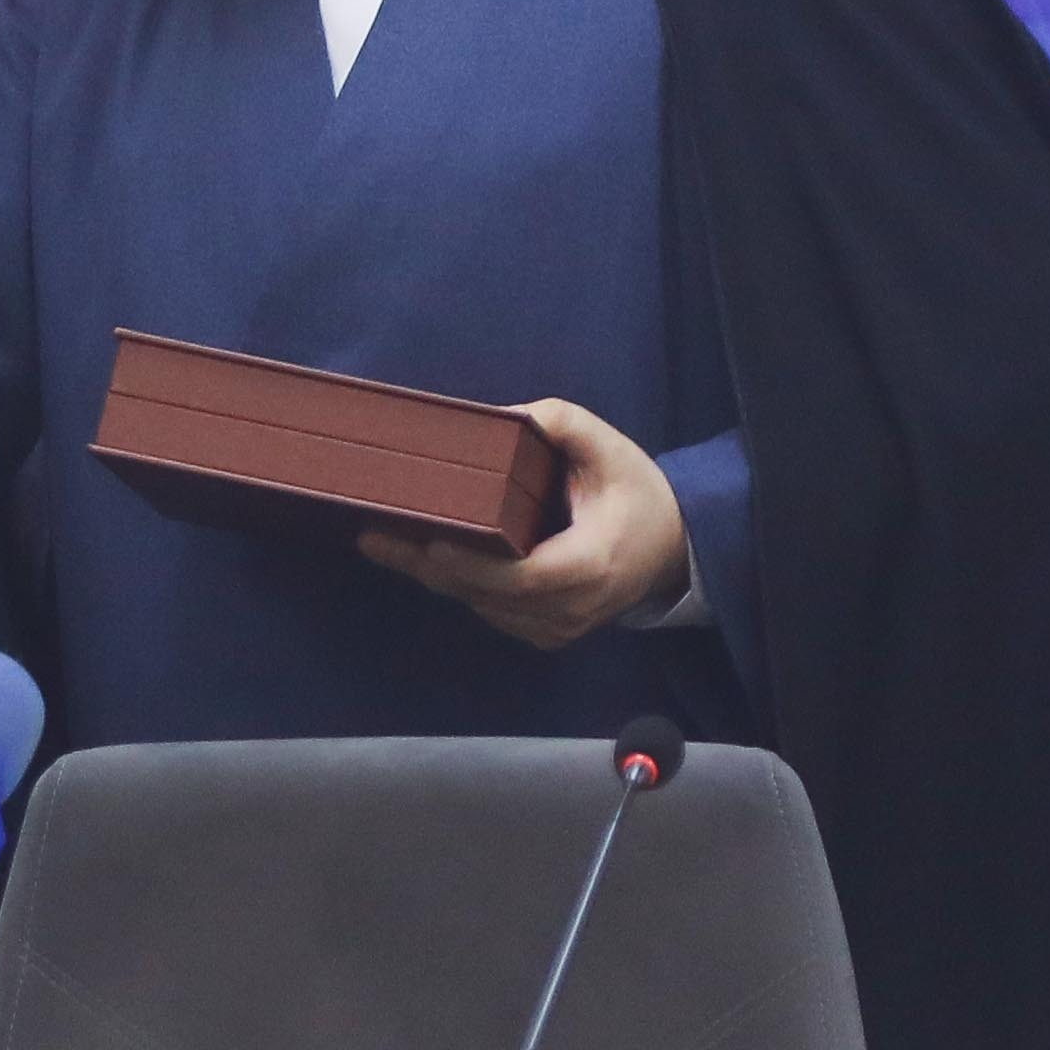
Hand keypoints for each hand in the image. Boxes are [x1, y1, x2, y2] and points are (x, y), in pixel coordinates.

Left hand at [356, 397, 685, 650]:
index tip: (431, 543)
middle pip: (488, 595)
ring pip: (482, 606)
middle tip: (376, 536)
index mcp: (591, 565)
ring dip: (435, 577)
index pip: (524, 578)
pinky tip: (420, 557)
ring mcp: (559, 628)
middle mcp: (573, 608)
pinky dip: (459, 585)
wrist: (673, 546)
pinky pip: (491, 610)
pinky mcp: (546, 633)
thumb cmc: (637, 492)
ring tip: (383, 542)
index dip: (474, 566)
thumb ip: (559, 422)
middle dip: (429, 566)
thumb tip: (500, 417)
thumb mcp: (607, 447)